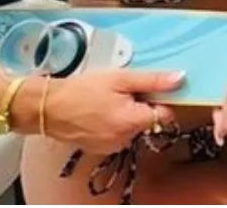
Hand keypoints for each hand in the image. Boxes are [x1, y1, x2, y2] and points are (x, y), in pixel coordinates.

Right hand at [27, 68, 182, 152]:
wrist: (47, 107)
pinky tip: (100, 111)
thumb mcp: (120, 78)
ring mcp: (111, 145)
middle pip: (148, 120)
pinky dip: (114, 122)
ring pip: (132, 126)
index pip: (165, 114)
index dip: (161, 99)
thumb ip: (153, 81)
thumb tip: (180, 79)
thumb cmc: (81, 91)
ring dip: (127, 114)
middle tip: (123, 91)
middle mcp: (124, 138)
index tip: (151, 88)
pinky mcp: (100, 147)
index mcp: (132, 122)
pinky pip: (117, 133)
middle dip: (141, 105)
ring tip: (108, 100)